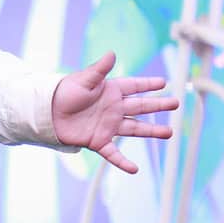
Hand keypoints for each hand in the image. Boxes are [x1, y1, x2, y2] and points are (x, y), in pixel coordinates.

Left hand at [51, 50, 178, 174]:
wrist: (47, 113)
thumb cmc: (64, 92)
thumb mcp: (84, 80)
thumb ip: (100, 69)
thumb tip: (112, 53)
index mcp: (111, 91)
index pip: (135, 86)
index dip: (149, 84)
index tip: (164, 83)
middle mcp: (113, 108)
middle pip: (141, 107)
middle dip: (158, 105)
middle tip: (176, 104)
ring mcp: (108, 126)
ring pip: (135, 128)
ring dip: (152, 131)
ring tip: (169, 133)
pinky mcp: (98, 141)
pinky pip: (113, 153)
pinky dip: (123, 162)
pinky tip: (135, 169)